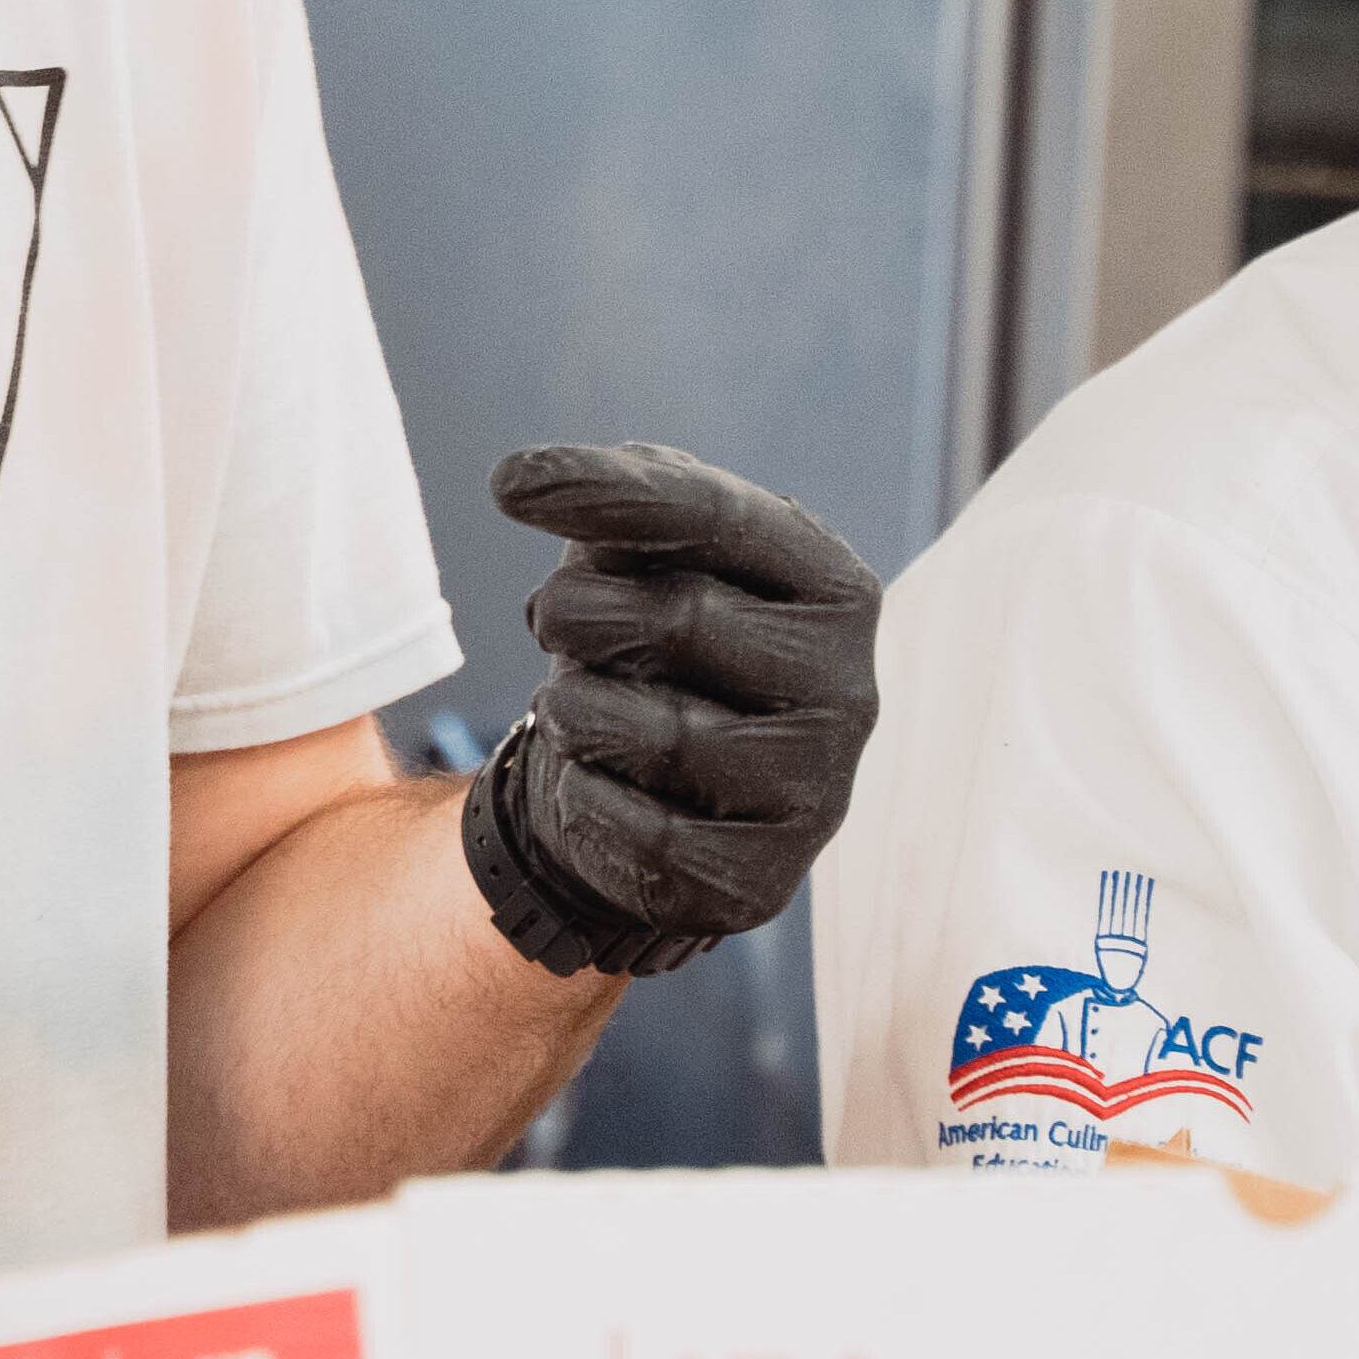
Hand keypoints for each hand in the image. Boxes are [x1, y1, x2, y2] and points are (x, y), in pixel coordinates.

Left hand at [463, 440, 880, 976]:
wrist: (645, 797)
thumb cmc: (647, 649)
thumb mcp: (640, 556)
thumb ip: (615, 501)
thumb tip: (531, 480)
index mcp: (832, 585)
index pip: (715, 516)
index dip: (607, 493)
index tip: (508, 483)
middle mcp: (850, 687)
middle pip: (682, 616)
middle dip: (580, 612)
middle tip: (551, 619)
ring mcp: (818, 790)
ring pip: (658, 731)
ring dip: (573, 709)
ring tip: (572, 705)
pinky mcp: (765, 879)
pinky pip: (644, 833)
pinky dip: (586, 799)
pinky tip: (594, 785)